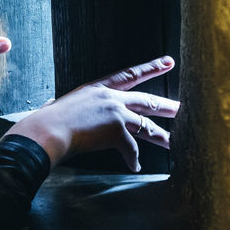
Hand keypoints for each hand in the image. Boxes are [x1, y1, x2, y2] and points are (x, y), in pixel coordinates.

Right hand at [5, 56, 179, 170]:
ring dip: (161, 135)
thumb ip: (63, 105)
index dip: (150, 68)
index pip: (129, 75)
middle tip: (182, 107)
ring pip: (146, 126)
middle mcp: (110, 97)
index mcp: (97, 88)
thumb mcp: (60, 105)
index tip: (168, 62)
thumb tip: (50, 106)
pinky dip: (132, 160)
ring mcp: (115, 112)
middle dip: (166, 105)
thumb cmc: (47, 121)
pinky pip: (131, 149)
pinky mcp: (116, 130)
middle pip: (146, 100)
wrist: (48, 130)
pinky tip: (134, 166)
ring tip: (176, 142)